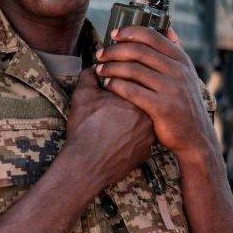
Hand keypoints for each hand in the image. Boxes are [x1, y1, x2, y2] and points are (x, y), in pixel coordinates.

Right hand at [60, 68, 155, 191]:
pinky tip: (117, 136)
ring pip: (142, 120)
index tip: (106, 90)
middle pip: (138, 100)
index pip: (131, 82)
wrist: (87, 164)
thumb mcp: (82, 96)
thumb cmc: (84, 129)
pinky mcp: (147, 151)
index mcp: (135, 98)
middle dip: (125, 101)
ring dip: (130, 118)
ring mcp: (150, 135)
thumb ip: (89, 76)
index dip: (115, 83)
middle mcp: (148, 115)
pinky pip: (142, 137)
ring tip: (111, 122)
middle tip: (108, 107)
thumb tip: (94, 68)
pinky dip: (132, 135)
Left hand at [94, 25, 215, 157]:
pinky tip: (107, 85)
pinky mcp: (162, 107)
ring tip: (99, 69)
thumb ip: (175, 51)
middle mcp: (178, 71)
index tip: (113, 34)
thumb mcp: (186, 74)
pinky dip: (116, 85)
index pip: (152, 36)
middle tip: (100, 54)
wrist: (195, 136)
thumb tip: (167, 27)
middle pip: (139, 51)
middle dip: (114, 50)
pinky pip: (133, 91)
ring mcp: (171, 89)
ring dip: (112, 67)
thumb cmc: (183, 102)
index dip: (129, 32)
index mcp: (181, 59)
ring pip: (133, 70)